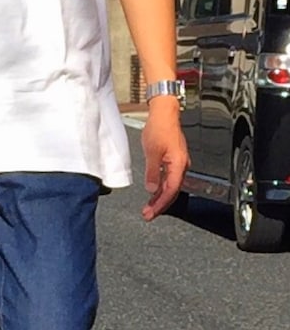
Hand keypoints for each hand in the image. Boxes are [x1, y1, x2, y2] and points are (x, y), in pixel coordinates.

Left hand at [141, 101, 188, 220]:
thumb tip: (151, 188)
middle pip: (172, 191)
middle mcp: (181, 166)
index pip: (170, 191)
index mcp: (178, 164)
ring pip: (170, 186)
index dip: (160, 204)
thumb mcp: (152, 151)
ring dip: (159, 197)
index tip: (151, 212)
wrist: (164, 113)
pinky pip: (168, 179)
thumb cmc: (160, 128)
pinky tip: (154, 192)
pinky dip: (161, 187)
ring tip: (149, 207)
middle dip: (160, 205)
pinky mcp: (173, 160)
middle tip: (148, 215)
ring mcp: (178, 163)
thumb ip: (152, 172)